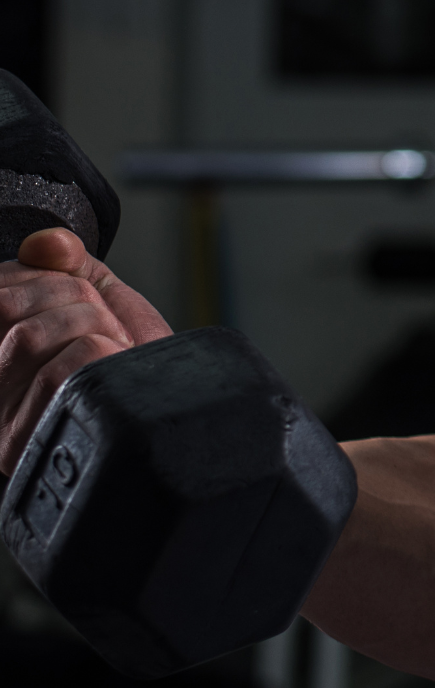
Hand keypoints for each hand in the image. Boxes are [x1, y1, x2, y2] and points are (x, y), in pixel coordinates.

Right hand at [0, 227, 172, 474]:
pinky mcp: (21, 443)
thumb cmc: (126, 355)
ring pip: (28, 337)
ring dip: (91, 329)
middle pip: (9, 306)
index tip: (88, 302)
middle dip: (78, 302)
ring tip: (112, 350)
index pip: (2, 286)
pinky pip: (52, 377)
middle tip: (109, 329)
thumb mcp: (100, 295)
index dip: (55, 280)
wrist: (165, 407)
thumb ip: (69, 261)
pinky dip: (95, 357)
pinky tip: (112, 368)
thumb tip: (45, 243)